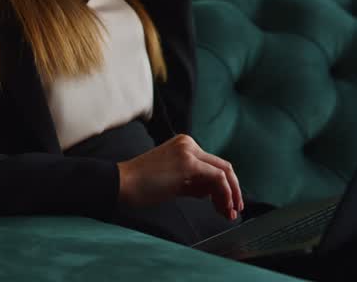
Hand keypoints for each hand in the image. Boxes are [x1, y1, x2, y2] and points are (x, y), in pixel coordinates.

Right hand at [116, 134, 244, 219]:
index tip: (227, 204)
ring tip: (229, 213)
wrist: (122, 183)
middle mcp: (189, 144)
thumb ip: (194, 184)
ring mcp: (189, 151)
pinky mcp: (188, 162)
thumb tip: (212, 193)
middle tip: (235, 210)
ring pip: (223, 172)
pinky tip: (223, 206)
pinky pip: (217, 177)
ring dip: (230, 194)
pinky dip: (225, 193)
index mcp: (185, 145)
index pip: (213, 165)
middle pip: (223, 166)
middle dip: (233, 190)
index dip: (225, 186)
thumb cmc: (142, 185)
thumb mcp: (174, 182)